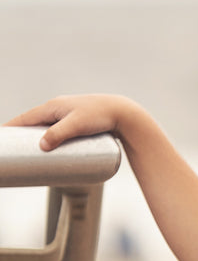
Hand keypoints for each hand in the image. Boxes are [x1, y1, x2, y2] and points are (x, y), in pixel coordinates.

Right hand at [5, 95, 135, 150]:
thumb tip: (41, 146)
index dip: (11, 129)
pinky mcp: (76, 123)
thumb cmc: (100, 116)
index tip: (2, 139)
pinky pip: (56, 131)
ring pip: (44, 127)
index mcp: (52, 107)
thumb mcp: (77, 125)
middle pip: (32, 124)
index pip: (25, 119)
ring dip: (34, 138)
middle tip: (11, 152)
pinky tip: (48, 148)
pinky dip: (48, 138)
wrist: (123, 113)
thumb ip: (59, 134)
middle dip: (20, 136)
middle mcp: (57, 109)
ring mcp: (66, 115)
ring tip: (27, 153)